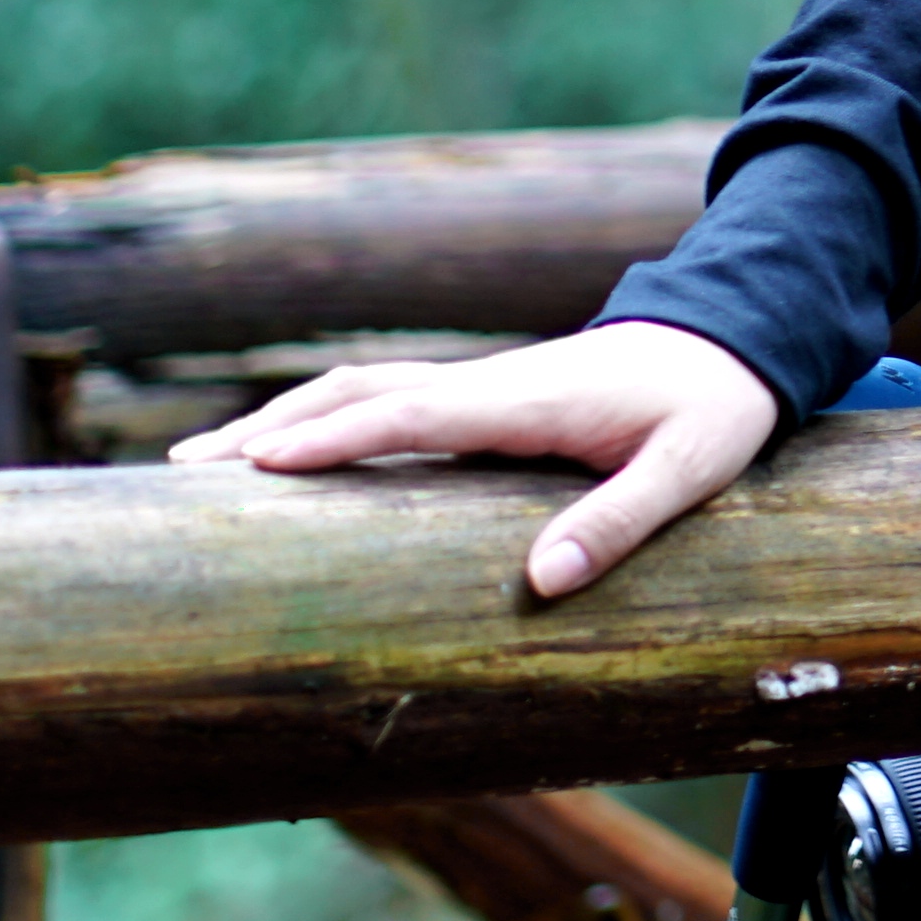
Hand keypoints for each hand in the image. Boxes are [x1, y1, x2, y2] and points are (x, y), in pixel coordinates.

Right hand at [170, 318, 783, 601]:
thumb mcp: (691, 470)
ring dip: (285, 421)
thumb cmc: (714, 409)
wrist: (735, 339)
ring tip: (202, 466)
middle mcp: (488, 385)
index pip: (412, 413)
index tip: (257, 466)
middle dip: (272, 430)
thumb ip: (621, 521)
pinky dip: (326, 420)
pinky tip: (289, 454)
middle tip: (186, 477)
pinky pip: (387, 402)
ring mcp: (481, 387)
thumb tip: (542, 581)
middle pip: (358, 396)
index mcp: (527, 399)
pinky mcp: (485, 398)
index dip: (335, 439)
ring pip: (363, 392)